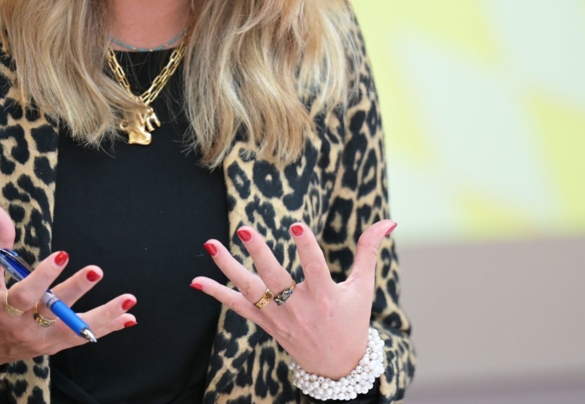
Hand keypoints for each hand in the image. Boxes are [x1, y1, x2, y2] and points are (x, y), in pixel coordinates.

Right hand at [0, 205, 136, 387]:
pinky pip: (81, 338)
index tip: (62, 255)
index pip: (24, 295)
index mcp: (2, 310)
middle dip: (75, 290)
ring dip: (104, 315)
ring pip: (74, 329)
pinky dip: (107, 328)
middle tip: (96, 271)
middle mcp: (23, 329)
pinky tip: (128, 317)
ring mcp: (40, 341)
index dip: (43, 276)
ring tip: (128, 300)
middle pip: (52, 311)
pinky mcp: (53, 347)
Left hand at [192, 219, 395, 378]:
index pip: (315, 268)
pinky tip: (196, 280)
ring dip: (227, 268)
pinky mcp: (264, 322)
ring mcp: (277, 317)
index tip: (296, 224)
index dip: (306, 246)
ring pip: (249, 291)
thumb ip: (369, 251)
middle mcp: (298, 308)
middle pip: (275, 279)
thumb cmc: (352, 319)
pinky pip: (236, 308)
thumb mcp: (363, 287)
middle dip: (259, 254)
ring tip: (210, 244)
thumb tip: (388, 221)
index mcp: (325, 297)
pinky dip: (216, 294)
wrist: (335, 364)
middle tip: (245, 230)